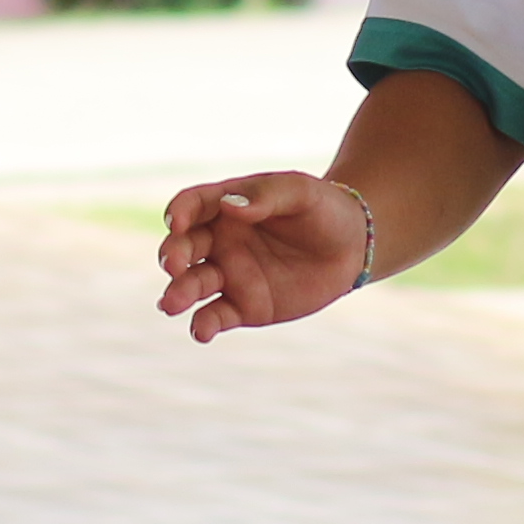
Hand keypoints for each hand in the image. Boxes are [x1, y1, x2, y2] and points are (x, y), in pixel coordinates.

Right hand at [157, 170, 368, 343]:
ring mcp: (230, 275)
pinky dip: (203, 325)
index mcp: (226, 206)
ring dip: (178, 293)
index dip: (178, 213)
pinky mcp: (244, 307)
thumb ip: (265, 197)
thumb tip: (230, 207)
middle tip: (173, 265)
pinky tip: (201, 331)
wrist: (352, 246)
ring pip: (193, 284)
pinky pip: (216, 316)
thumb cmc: (322, 209)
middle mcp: (220, 241)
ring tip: (171, 304)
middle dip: (172, 255)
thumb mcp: (299, 191)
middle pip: (184, 247)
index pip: (191, 205)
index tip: (177, 223)